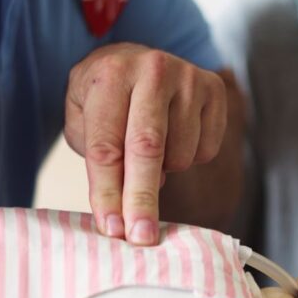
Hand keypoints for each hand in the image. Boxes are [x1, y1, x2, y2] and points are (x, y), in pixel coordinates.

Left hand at [65, 43, 227, 245]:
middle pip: (147, 149)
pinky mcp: (215, 90)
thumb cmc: (106, 100)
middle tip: (140, 236)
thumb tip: (126, 210)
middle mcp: (153, 70)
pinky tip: (174, 137)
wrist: (137, 61)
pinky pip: (205, 150)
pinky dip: (187, 158)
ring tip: (150, 150)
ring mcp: (189, 78)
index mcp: (110, 74)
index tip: (112, 228)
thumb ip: (99, 161)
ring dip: (164, 171)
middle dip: (142, 199)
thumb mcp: (82, 120)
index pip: (107, 146)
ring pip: (180, 154)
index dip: (108, 192)